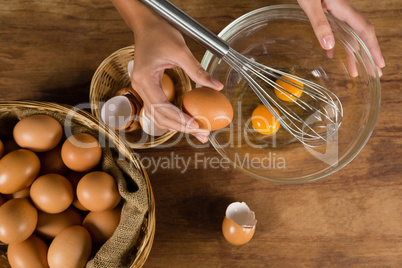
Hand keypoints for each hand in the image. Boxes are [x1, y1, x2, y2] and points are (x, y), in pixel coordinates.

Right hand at [111, 0, 223, 142]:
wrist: (147, 24)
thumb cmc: (159, 33)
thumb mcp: (181, 51)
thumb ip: (198, 71)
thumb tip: (216, 87)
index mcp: (145, 79)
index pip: (162, 107)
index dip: (179, 119)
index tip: (196, 126)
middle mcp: (140, 87)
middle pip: (159, 117)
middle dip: (180, 127)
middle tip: (201, 134)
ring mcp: (142, 89)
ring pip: (157, 116)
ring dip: (176, 125)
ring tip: (196, 131)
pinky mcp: (148, 88)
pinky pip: (158, 108)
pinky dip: (172, 116)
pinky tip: (185, 120)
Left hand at [298, 0, 384, 76]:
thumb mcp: (311, 4)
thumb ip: (320, 23)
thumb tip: (330, 47)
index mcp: (343, 9)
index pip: (364, 32)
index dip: (373, 49)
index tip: (379, 65)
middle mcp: (343, 12)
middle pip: (360, 37)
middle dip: (367, 56)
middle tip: (374, 74)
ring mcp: (336, 12)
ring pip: (348, 36)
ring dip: (352, 54)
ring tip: (354, 72)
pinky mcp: (326, 11)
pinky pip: (335, 31)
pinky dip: (336, 44)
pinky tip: (331, 55)